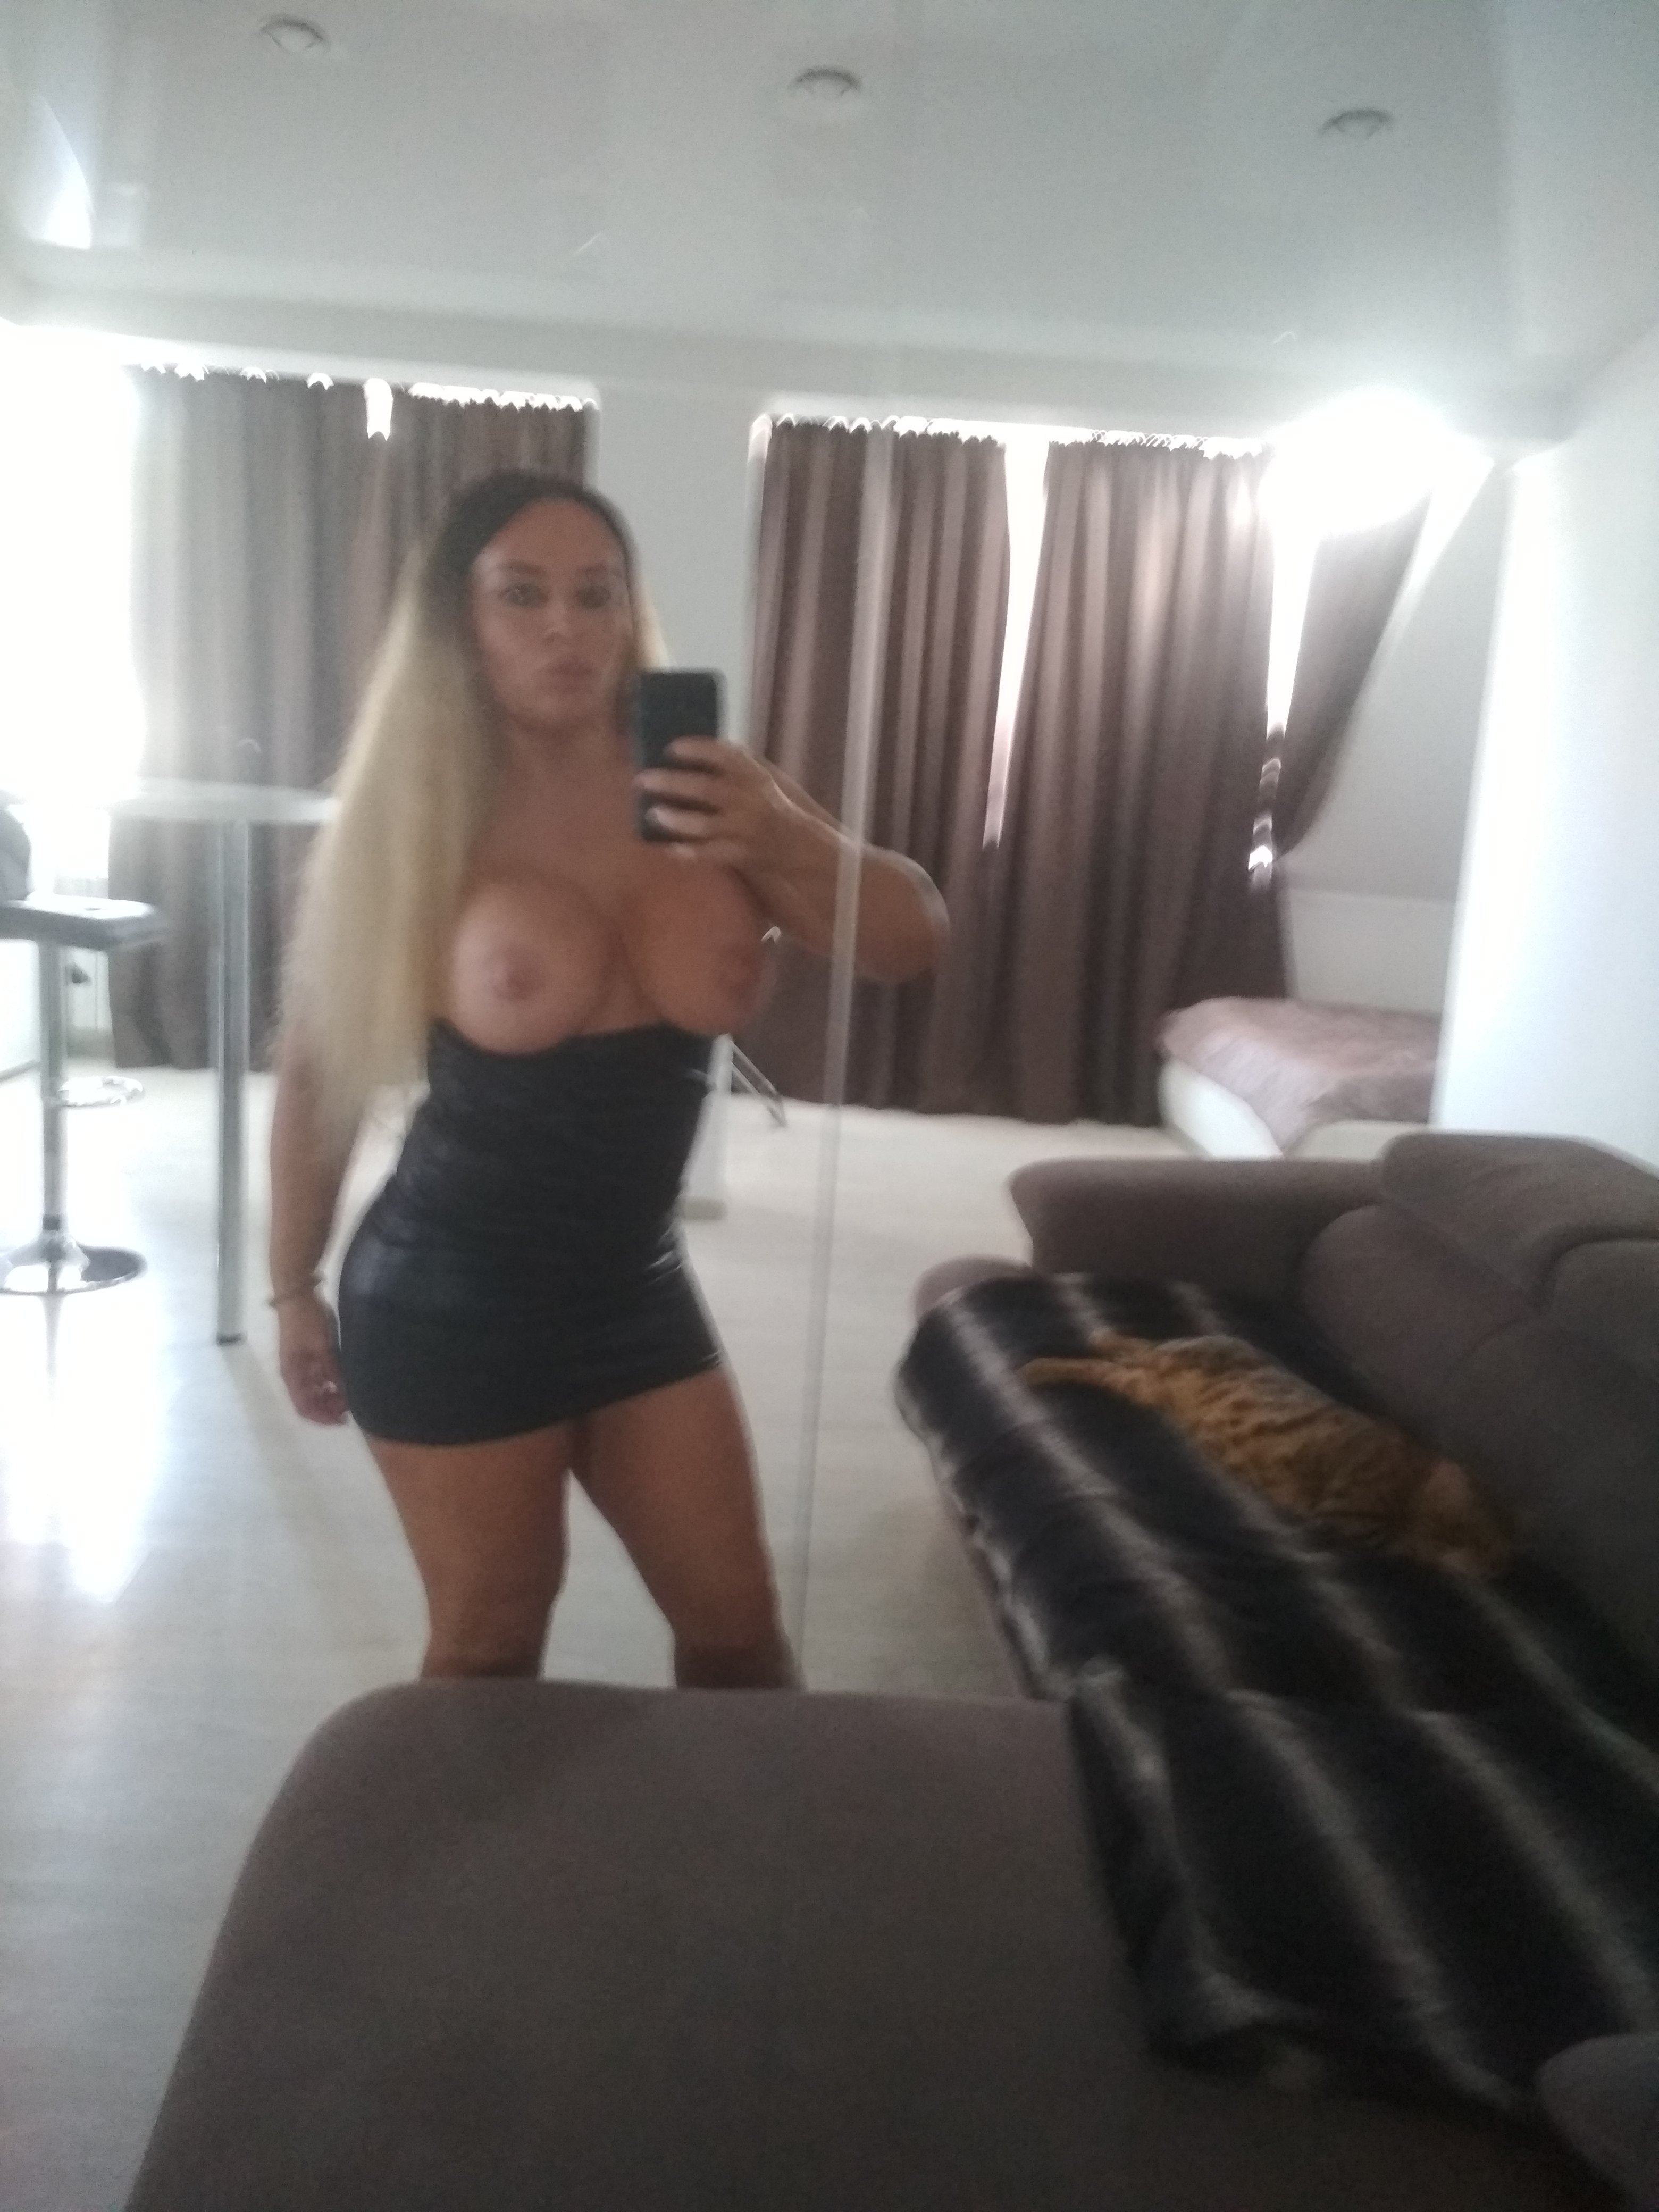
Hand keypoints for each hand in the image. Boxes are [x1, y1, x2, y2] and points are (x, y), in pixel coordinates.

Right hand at [277, 1290, 348, 1424]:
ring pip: (314, 1388)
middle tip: (352, 1405)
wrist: (297, 1292)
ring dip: (330, 1394)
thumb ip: (333, 1371)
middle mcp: (293, 1372)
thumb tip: (346, 1393)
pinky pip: (317, 1374)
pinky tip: (345, 1377)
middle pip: (309, 1400)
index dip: (323, 1417)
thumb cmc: (308, 1321)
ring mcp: (298, 1362)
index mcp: (292, 1375)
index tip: (343, 1419)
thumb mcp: (323, 1348)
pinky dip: (329, 1380)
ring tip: (351, 1392)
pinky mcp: (305, 1352)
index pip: (304, 1408)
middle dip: (329, 1406)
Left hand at [635, 739, 811, 878]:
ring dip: (677, 820)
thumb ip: (732, 765)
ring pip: (706, 825)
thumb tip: (683, 750)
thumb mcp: (758, 779)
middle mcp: (750, 801)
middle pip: (707, 789)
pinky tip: (670, 848)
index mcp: (754, 777)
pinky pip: (711, 854)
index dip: (698, 749)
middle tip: (642, 779)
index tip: (672, 747)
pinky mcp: (742, 854)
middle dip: (673, 783)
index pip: (726, 756)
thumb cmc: (768, 805)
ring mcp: (745, 829)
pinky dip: (690, 852)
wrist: (798, 845)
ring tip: (652, 813)